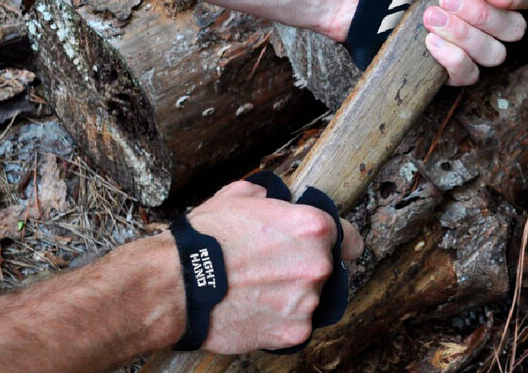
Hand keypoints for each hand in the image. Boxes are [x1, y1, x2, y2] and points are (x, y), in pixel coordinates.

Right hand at [182, 180, 362, 352]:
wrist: (176, 284)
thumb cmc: (205, 239)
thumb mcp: (239, 196)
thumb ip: (269, 196)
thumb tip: (274, 196)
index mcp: (313, 228)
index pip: (350, 240)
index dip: (339, 244)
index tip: (328, 251)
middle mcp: (318, 264)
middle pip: (328, 271)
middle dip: (305, 270)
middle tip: (273, 271)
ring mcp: (307, 301)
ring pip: (311, 300)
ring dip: (292, 297)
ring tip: (257, 292)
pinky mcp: (293, 331)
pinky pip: (295, 326)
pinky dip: (278, 322)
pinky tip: (254, 311)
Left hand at [381, 0, 527, 85]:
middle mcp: (478, 17)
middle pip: (513, 29)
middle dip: (481, 14)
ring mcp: (461, 44)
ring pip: (493, 54)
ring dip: (464, 34)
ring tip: (427, 16)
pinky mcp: (438, 68)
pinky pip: (468, 76)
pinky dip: (452, 58)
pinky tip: (428, 40)